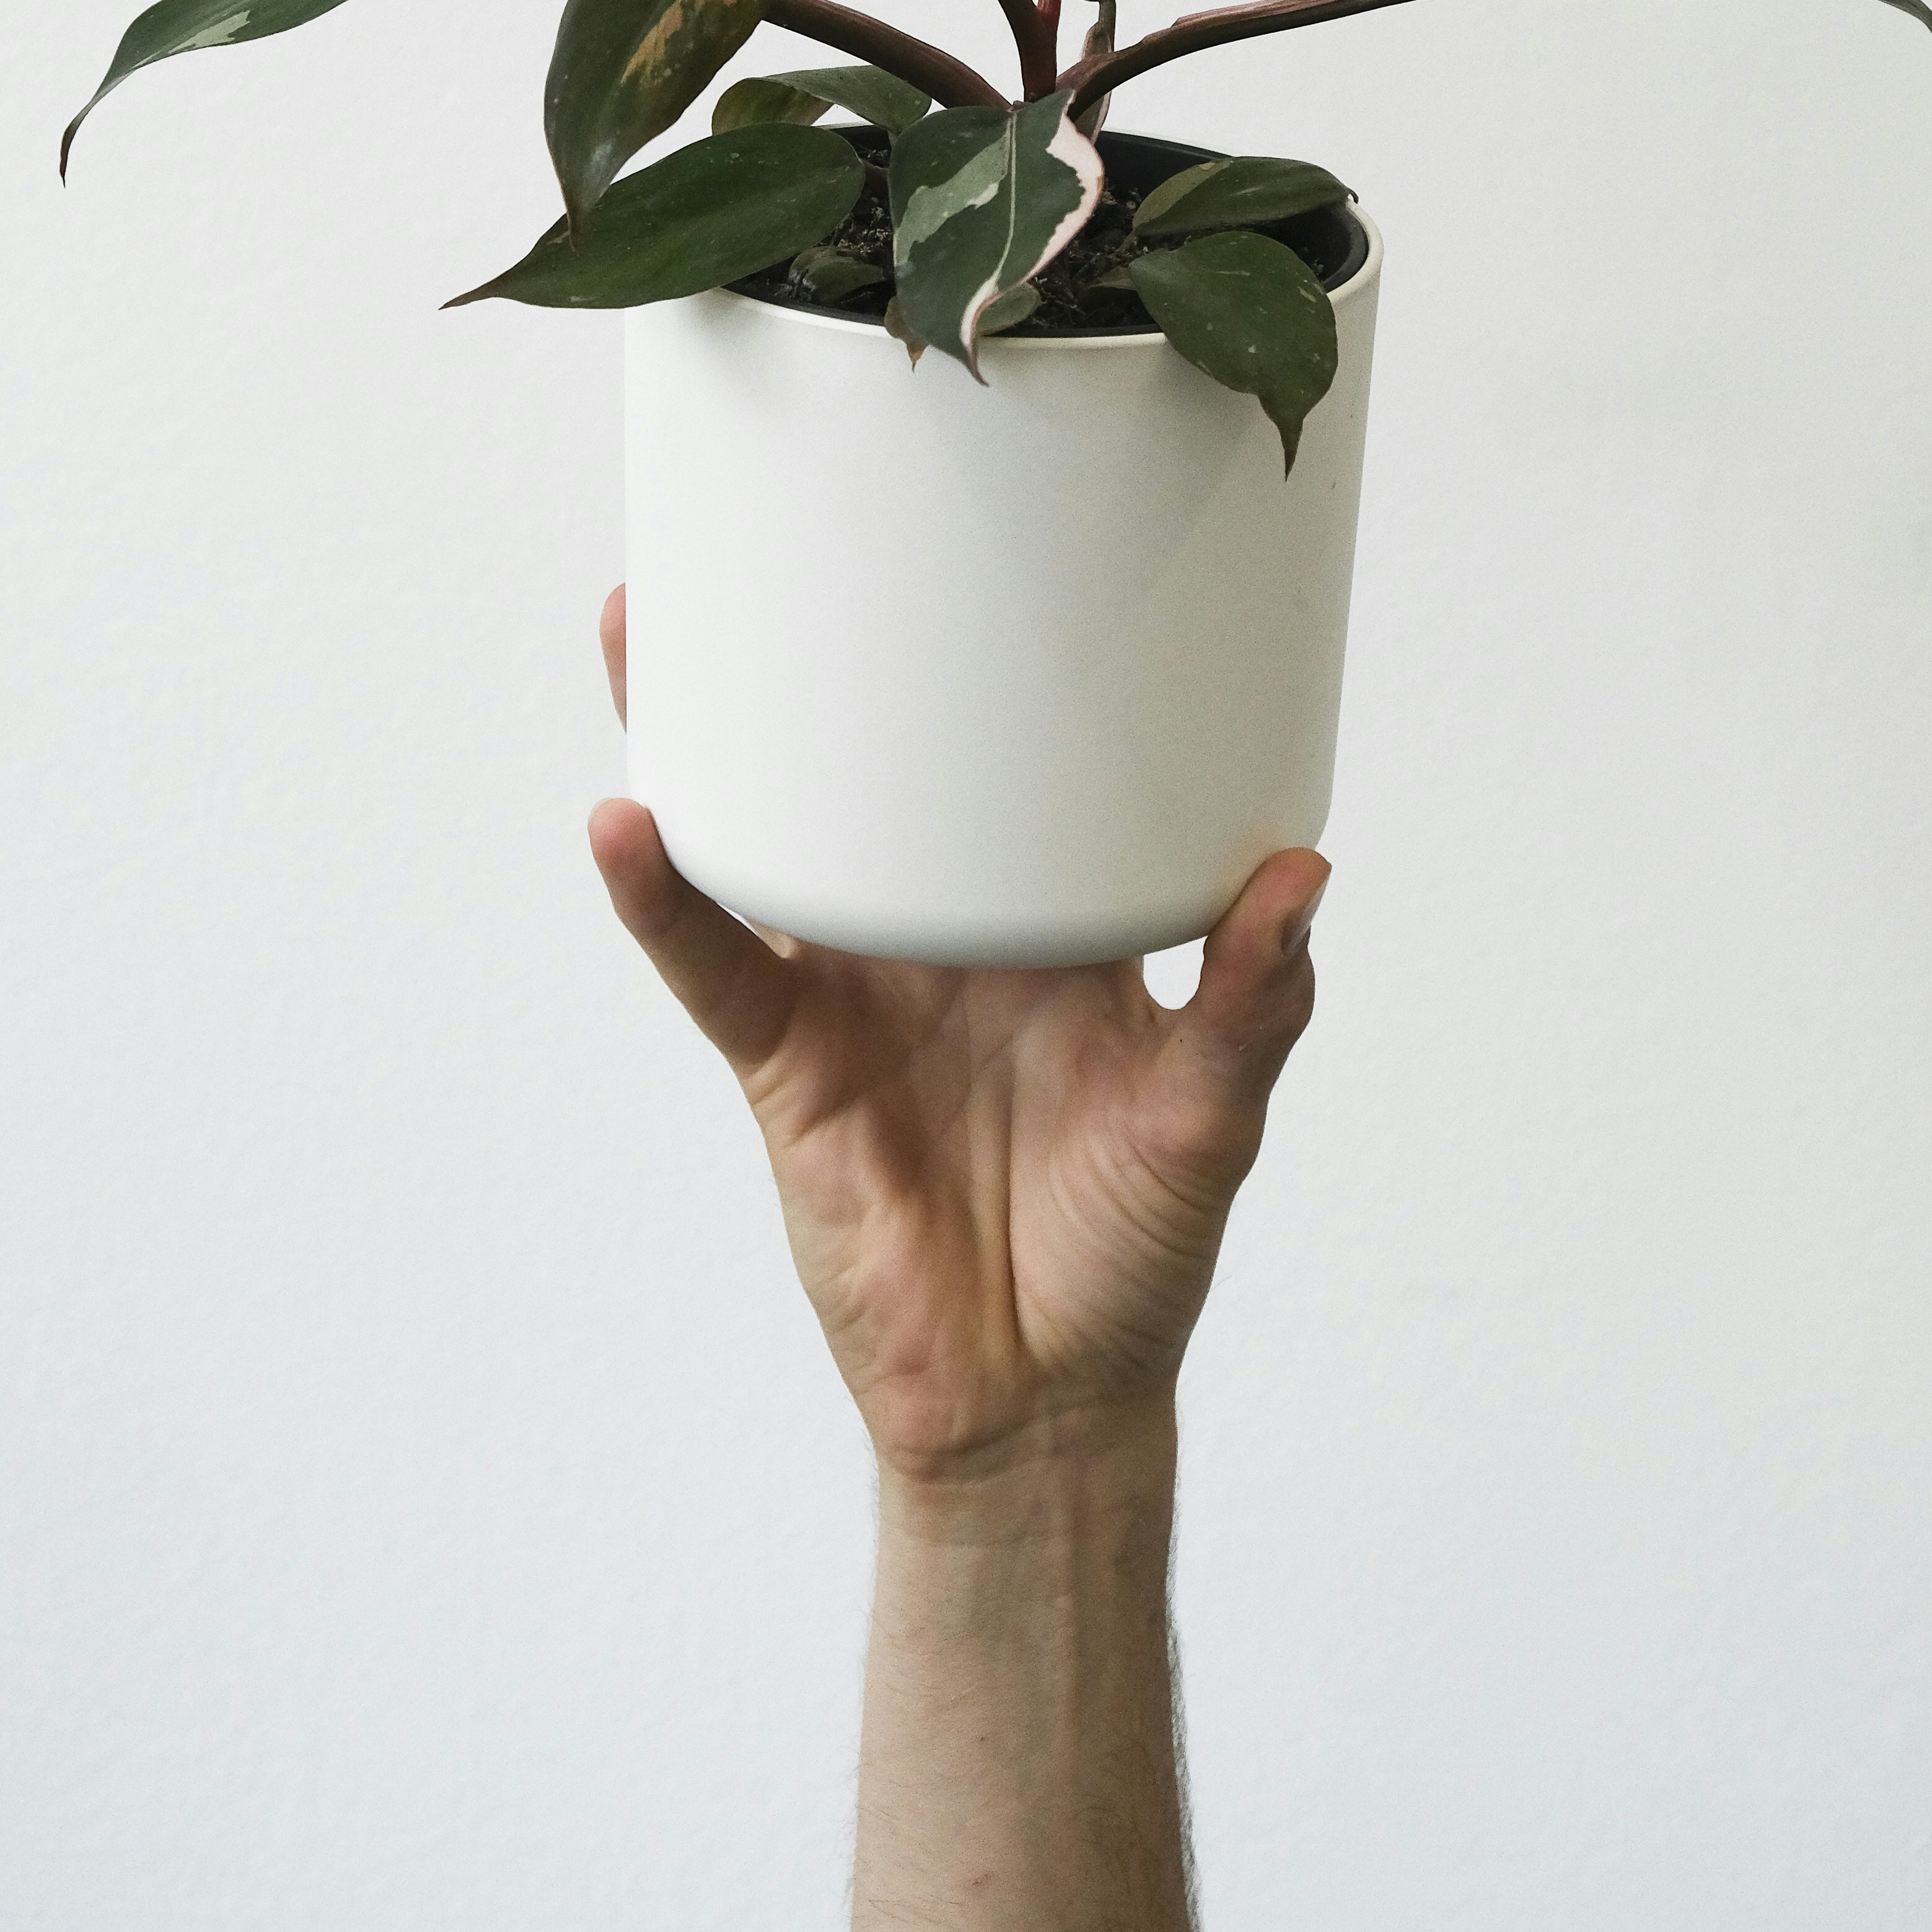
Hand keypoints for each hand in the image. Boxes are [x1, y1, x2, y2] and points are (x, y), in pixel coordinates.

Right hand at [588, 584, 1325, 1485]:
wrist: (1044, 1403)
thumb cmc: (1133, 1254)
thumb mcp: (1208, 1117)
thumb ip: (1252, 1006)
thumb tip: (1303, 875)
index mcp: (1043, 915)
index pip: (1008, 765)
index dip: (977, 671)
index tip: (961, 548)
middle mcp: (939, 929)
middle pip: (859, 769)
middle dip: (807, 662)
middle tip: (757, 528)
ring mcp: (851, 986)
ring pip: (765, 835)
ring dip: (701, 736)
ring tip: (646, 623)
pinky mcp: (787, 1062)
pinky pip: (717, 963)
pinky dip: (667, 901)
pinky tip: (628, 825)